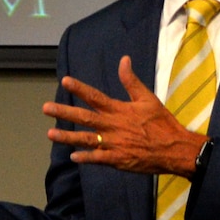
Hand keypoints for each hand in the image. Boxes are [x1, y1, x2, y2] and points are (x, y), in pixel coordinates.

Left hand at [46, 57, 203, 175]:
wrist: (174, 148)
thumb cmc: (161, 122)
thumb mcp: (147, 98)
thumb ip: (131, 81)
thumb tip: (123, 59)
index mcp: (119, 109)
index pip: (95, 96)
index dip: (79, 88)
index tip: (65, 81)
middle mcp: (113, 126)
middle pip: (84, 118)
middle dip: (63, 112)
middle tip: (45, 108)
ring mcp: (114, 144)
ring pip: (86, 139)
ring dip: (67, 137)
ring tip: (50, 134)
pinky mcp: (118, 159)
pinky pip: (98, 158)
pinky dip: (86, 157)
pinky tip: (73, 157)